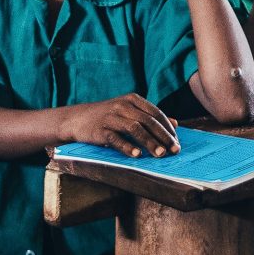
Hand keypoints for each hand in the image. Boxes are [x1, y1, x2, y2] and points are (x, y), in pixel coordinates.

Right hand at [59, 93, 179, 157]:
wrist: (77, 118)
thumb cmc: (108, 117)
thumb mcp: (130, 112)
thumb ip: (151, 117)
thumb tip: (176, 123)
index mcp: (133, 99)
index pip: (156, 114)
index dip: (168, 129)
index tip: (176, 143)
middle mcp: (123, 105)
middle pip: (148, 121)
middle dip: (163, 137)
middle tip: (174, 151)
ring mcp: (111, 116)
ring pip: (135, 128)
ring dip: (149, 142)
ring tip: (160, 155)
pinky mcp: (100, 129)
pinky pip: (116, 138)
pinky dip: (127, 147)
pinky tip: (137, 155)